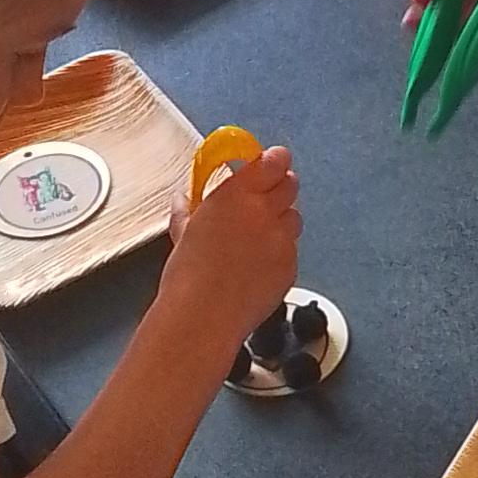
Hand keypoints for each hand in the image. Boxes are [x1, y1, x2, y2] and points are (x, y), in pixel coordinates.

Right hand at [161, 147, 300, 345]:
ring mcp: (282, 240)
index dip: (274, 161)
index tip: (269, 162)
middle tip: (264, 198)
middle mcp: (264, 213)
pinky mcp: (290, 266)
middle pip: (290, 184)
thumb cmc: (188, 276)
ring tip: (256, 239)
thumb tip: (184, 199)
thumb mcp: (183, 232)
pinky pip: (291, 250)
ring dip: (281, 221)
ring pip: (294, 218)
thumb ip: (188, 210)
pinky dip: (279, 253)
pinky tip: (256, 267)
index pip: (273, 161)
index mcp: (237, 195)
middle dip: (280, 187)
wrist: (203, 316)